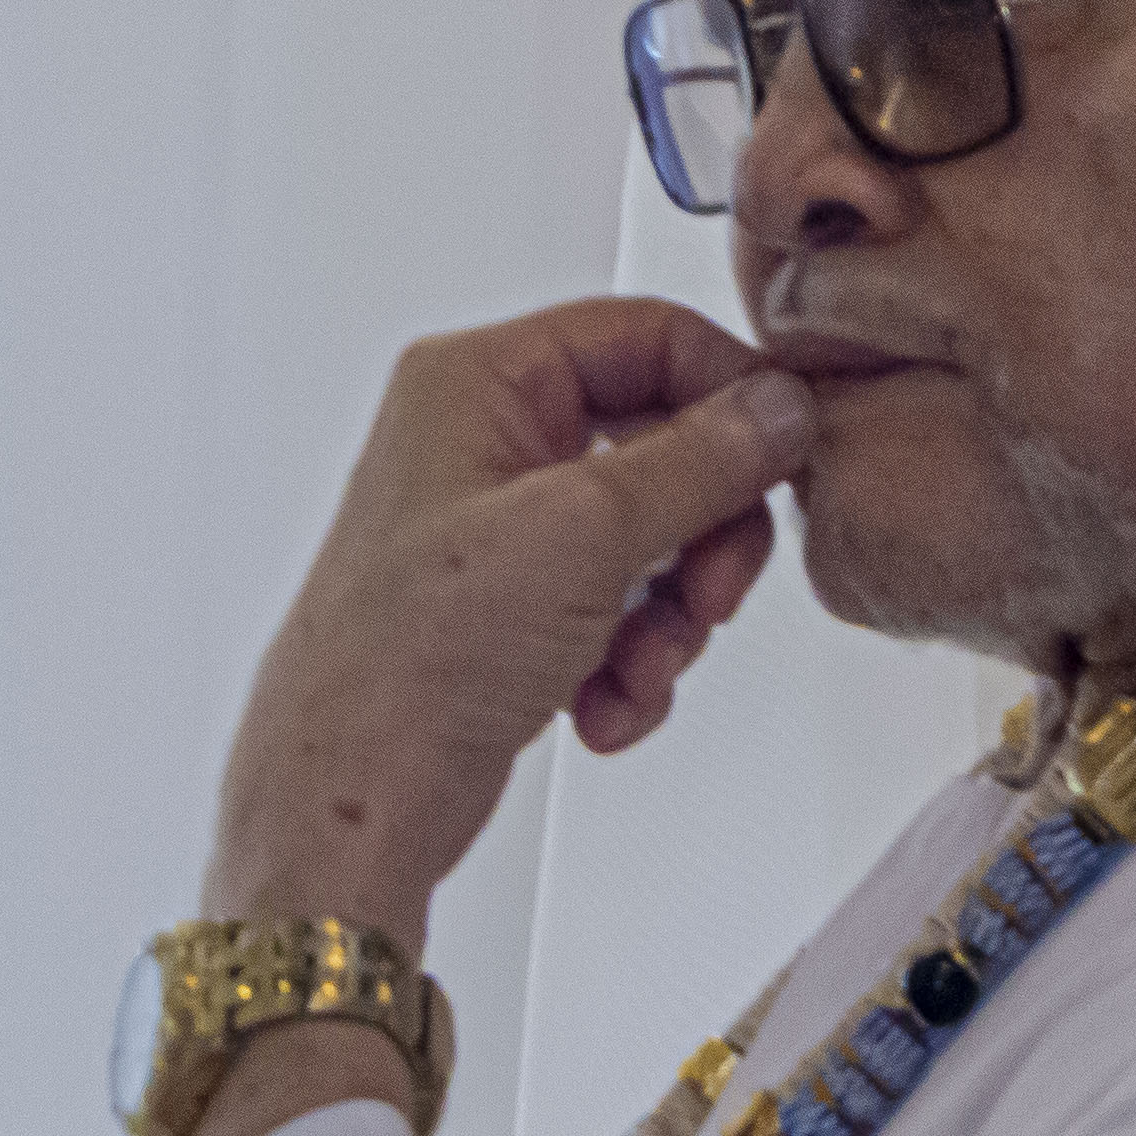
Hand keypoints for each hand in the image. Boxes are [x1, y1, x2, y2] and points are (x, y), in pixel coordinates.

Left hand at [207, 299, 813, 945]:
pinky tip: (603, 709)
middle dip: (700, 536)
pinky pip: (617, 609)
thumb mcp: (583, 535)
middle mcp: (483, 443)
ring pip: (649, 539)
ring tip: (640, 669)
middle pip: (661, 445)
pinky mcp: (509, 610)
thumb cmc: (412, 659)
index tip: (785, 459)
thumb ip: (700, 462)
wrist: (350, 801)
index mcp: (477, 382)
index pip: (644, 334)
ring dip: (668, 617)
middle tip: (712, 594)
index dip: (727, 393)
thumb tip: (780, 408)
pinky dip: (629, 662)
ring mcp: (497, 531)